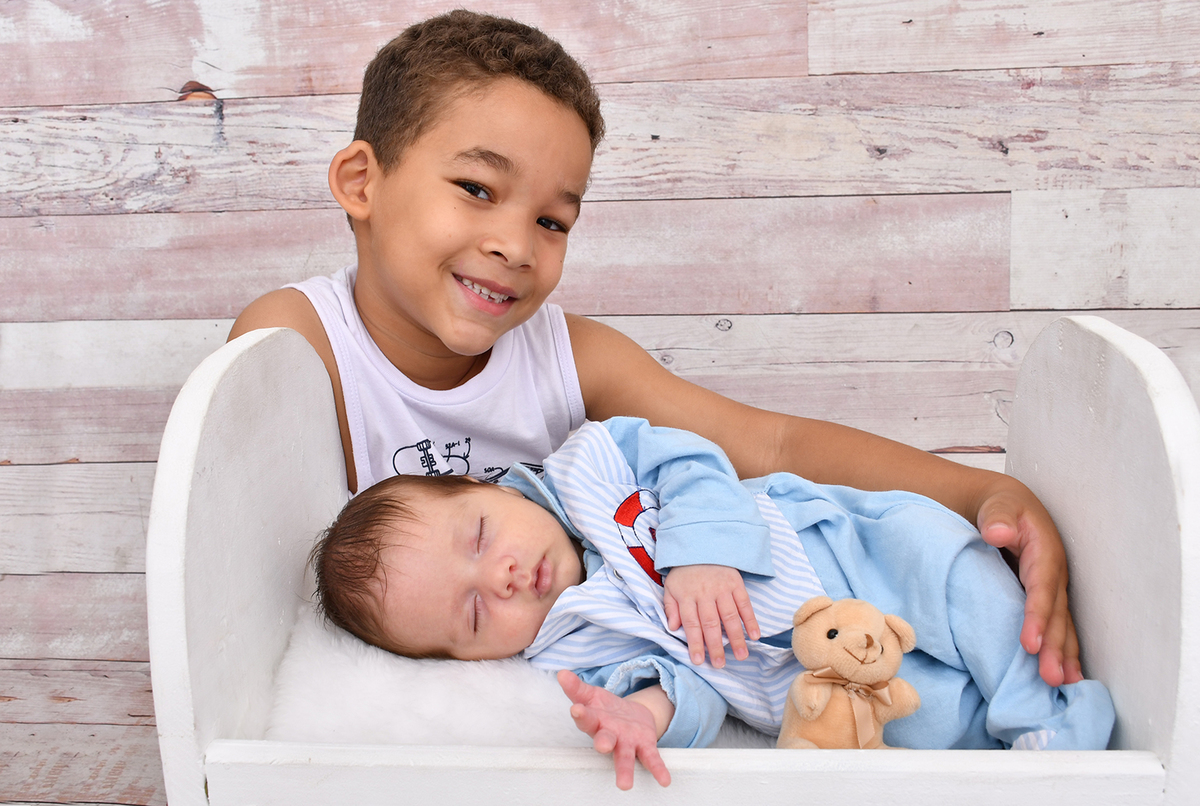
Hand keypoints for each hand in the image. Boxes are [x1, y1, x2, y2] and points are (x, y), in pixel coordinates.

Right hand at [557, 670, 671, 789]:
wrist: (632, 716)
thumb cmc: (605, 710)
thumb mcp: (592, 695)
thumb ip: (577, 688)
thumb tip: (562, 673)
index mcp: (595, 721)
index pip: (586, 717)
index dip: (581, 714)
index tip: (576, 710)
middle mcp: (609, 735)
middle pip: (604, 740)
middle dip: (602, 743)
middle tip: (601, 746)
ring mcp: (627, 743)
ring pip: (624, 757)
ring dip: (625, 770)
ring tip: (625, 785)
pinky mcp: (645, 746)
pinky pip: (651, 760)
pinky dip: (658, 770)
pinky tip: (665, 780)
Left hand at [663, 564, 759, 667]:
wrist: (701, 543)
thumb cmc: (685, 571)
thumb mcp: (670, 587)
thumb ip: (671, 607)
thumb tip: (673, 628)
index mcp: (687, 596)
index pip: (691, 624)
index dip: (694, 643)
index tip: (698, 661)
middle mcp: (705, 594)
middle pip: (710, 623)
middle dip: (715, 646)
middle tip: (720, 664)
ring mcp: (722, 589)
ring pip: (729, 616)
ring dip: (736, 637)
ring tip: (741, 656)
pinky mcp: (736, 584)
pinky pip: (744, 604)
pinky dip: (750, 620)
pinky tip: (755, 636)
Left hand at [975, 479, 1081, 685]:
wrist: (1004, 507)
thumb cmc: (999, 508)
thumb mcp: (998, 505)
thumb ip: (998, 518)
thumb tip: (998, 532)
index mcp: (1044, 553)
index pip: (1041, 589)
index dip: (1037, 616)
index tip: (1030, 644)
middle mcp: (1053, 575)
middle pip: (1056, 615)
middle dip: (1056, 647)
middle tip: (1051, 678)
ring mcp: (1051, 589)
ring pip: (1061, 626)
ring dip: (1064, 656)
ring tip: (1063, 685)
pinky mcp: (1043, 600)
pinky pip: (1055, 627)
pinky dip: (1061, 651)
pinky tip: (1065, 677)